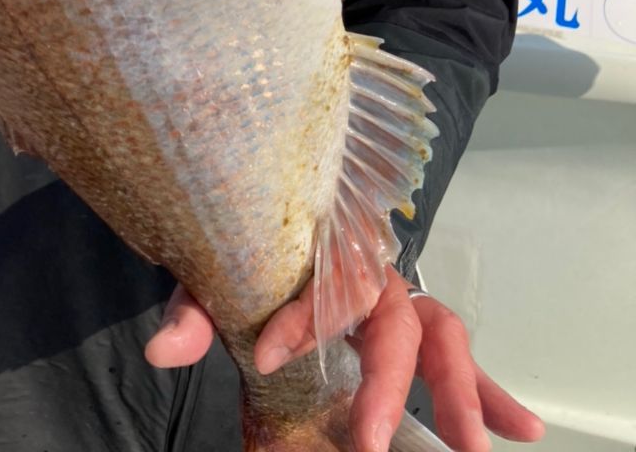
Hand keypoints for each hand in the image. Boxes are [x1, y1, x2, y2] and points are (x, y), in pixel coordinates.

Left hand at [145, 268, 544, 451]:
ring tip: (472, 446)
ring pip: (442, 339)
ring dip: (460, 392)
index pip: (326, 282)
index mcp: (324, 255)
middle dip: (387, 382)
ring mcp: (400, 309)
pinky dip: (492, 394)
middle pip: (396, 321)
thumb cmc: (249, 266)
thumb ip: (193, 312)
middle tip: (368, 440)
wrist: (266, 252)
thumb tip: (162, 351)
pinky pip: (462, 366)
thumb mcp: (214, 283)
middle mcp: (372, 279)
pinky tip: (522, 427)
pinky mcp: (416, 345)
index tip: (262, 359)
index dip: (300, 320)